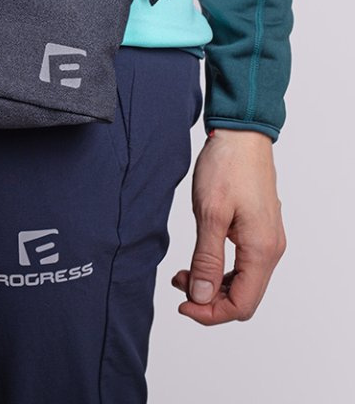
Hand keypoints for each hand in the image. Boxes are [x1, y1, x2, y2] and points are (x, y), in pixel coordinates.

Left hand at [171, 127, 286, 324]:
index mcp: (261, 250)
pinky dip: (221, 268)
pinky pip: (243, 262)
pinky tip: (199, 259)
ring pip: (243, 281)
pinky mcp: (259, 229)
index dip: (211, 313)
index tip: (182, 304)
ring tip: (182, 273)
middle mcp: (270, 249)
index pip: (242, 304)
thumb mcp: (210, 214)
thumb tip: (202, 297)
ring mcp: (267, 239)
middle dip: (210, 299)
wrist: (241, 136)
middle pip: (244, 297)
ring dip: (214, 284)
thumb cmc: (226, 167)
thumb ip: (207, 259)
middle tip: (178, 284)